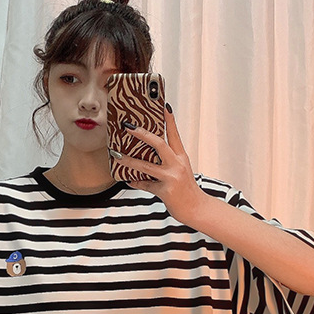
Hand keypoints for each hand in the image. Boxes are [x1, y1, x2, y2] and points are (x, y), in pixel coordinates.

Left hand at [118, 105, 211, 226]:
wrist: (196, 209)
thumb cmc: (186, 189)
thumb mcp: (180, 171)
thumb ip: (166, 162)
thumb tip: (146, 156)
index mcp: (181, 157)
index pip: (174, 134)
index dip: (169, 119)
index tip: (163, 104)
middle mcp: (177, 164)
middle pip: (159, 144)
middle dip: (142, 134)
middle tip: (128, 127)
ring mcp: (171, 177)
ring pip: (146, 166)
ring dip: (129, 161)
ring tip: (117, 155)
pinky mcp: (166, 191)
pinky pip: (145, 185)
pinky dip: (135, 182)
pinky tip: (127, 179)